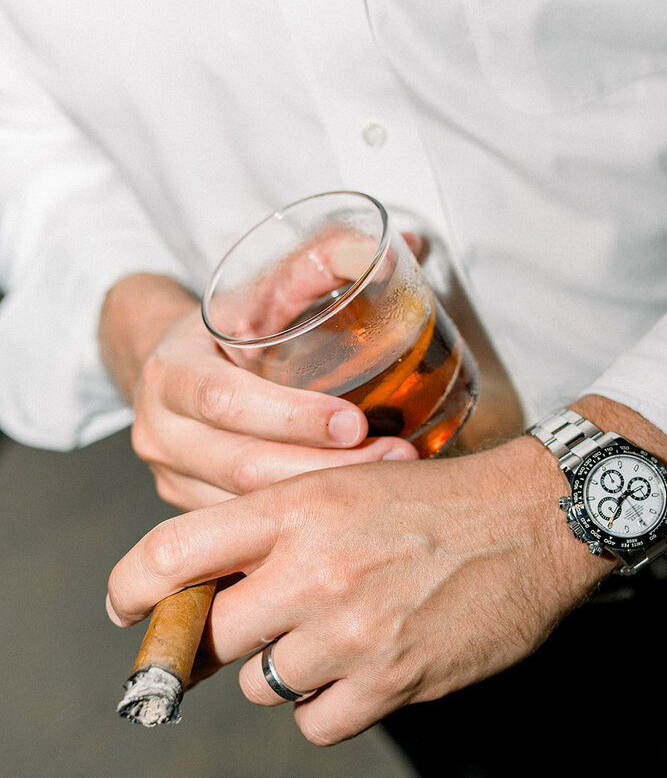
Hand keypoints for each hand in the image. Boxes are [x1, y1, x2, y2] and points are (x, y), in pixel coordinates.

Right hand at [99, 273, 416, 508]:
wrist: (174, 369)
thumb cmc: (229, 332)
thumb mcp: (258, 293)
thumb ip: (315, 267)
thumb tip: (391, 247)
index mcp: (172, 375)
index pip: (225, 402)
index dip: (292, 416)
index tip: (355, 421)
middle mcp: (161, 433)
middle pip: (243, 467)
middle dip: (324, 468)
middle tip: (395, 457)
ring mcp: (173, 480)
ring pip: (248, 507)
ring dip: (320, 500)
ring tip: (390, 483)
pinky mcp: (194, 511)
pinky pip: (249, 530)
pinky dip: (301, 520)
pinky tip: (354, 512)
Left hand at [106, 436, 613, 744]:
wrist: (534, 520)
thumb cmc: (433, 501)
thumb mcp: (343, 484)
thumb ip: (273, 528)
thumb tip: (205, 586)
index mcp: (295, 508)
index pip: (173, 553)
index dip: (131, 590)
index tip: (125, 612)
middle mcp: (313, 570)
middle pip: (215, 637)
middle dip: (226, 640)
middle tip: (261, 628)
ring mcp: (352, 630)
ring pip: (266, 685)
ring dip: (289, 670)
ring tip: (340, 634)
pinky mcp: (392, 679)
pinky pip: (316, 724)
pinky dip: (331, 706)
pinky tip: (365, 669)